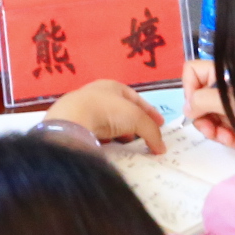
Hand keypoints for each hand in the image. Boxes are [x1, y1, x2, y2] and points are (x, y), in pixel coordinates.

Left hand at [44, 79, 164, 155]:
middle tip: (144, 137)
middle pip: (122, 110)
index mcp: (112, 86)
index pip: (136, 98)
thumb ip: (152, 131)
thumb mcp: (137, 118)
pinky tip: (109, 147)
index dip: (150, 111)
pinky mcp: (75, 124)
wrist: (73, 120)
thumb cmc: (108, 111)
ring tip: (128, 144)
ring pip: (108, 121)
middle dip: (135, 123)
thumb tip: (161, 148)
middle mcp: (97, 94)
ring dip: (120, 132)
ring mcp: (84, 108)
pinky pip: (95, 132)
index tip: (161, 124)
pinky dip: (105, 138)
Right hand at [179, 59, 234, 148]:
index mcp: (220, 74)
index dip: (189, 89)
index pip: (192, 71)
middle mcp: (223, 87)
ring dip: (216, 132)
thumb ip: (201, 101)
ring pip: (210, 118)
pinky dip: (229, 138)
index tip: (196, 107)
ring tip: (228, 140)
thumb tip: (187, 108)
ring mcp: (232, 105)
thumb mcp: (226, 101)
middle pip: (198, 99)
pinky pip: (225, 129)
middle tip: (210, 132)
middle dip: (203, 119)